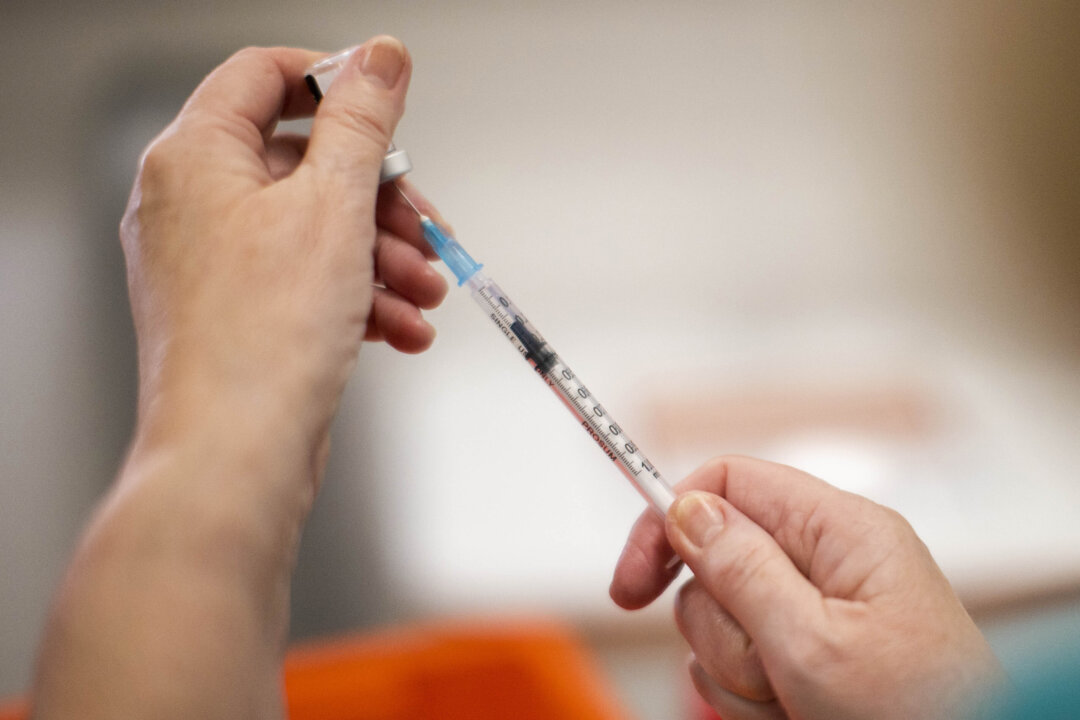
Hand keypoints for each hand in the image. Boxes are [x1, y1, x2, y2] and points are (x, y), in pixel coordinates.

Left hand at [121, 38, 446, 474]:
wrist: (236, 456)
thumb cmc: (264, 338)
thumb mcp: (335, 206)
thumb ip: (362, 121)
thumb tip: (381, 55)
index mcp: (195, 158)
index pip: (261, 76)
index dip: (333, 82)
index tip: (388, 110)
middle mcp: (194, 204)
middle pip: (307, 163)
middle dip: (384, 201)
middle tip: (429, 229)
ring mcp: (215, 263)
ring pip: (318, 229)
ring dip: (386, 258)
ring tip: (427, 293)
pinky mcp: (242, 314)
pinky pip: (309, 282)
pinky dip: (361, 299)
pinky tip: (404, 329)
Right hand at [611, 456, 1003, 719]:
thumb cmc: (916, 714)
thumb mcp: (813, 644)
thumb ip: (743, 568)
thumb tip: (684, 508)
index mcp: (841, 531)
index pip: (729, 482)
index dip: (669, 520)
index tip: (632, 583)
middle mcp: (830, 561)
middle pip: (718, 561)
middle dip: (722, 625)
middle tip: (766, 668)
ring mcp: (820, 610)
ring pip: (724, 619)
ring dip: (740, 671)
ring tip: (794, 702)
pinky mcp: (812, 653)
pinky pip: (744, 660)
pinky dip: (753, 694)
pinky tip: (793, 713)